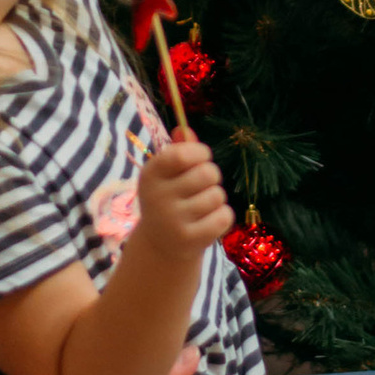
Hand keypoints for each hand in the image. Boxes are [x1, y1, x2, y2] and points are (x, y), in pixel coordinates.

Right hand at [132, 133, 233, 259]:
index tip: (200, 158)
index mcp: (150, 175)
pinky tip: (208, 220)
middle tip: (203, 185)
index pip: (182, 155)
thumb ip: (178, 150)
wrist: (160, 244)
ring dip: (216, 198)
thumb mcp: (167, 174)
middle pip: (208, 173)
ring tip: (202, 205)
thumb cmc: (169, 199)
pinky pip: (224, 217)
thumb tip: (183, 129)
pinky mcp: (189, 240)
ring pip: (217, 196)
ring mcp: (172, 221)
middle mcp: (157, 197)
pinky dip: (222, 216)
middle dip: (212, 176)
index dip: (200, 152)